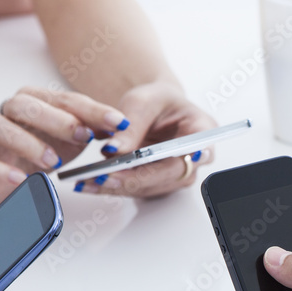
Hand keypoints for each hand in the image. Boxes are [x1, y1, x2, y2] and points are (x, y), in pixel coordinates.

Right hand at [0, 87, 130, 206]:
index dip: (93, 110)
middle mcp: (8, 112)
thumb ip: (93, 127)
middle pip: (24, 104)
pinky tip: (20, 179)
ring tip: (53, 162)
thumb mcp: (71, 137)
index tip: (119, 123)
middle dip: (57, 119)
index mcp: (35, 100)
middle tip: (84, 137)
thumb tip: (122, 125)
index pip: (64, 99)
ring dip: (26, 142)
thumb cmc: (39, 146)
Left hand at [71, 81, 216, 196]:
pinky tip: (90, 183)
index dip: (188, 159)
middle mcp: (194, 159)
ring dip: (119, 186)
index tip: (177, 161)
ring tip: (89, 180)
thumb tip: (115, 149)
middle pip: (169, 175)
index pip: (199, 150)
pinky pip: (136, 189)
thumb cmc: (155, 101)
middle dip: (136, 178)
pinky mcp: (157, 184)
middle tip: (105, 176)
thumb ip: (131, 124)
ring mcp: (176, 174)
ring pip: (150, 187)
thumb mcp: (142, 101)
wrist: (150, 111)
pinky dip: (112, 187)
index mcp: (202, 131)